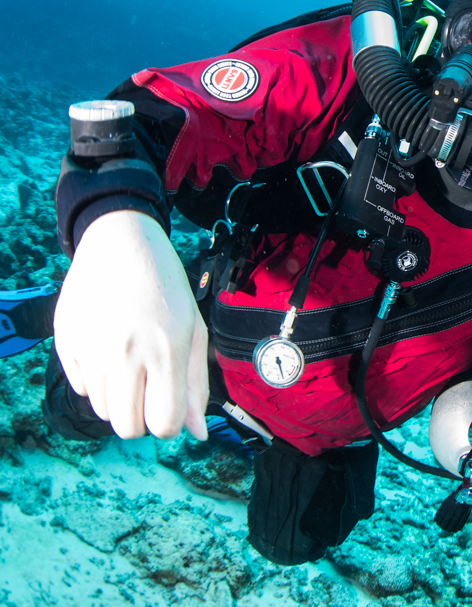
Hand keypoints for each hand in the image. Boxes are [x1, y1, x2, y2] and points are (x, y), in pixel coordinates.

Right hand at [54, 210, 208, 440]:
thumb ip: (195, 385)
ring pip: (103, 410)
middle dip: (141, 417)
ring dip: (120, 397)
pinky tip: (109, 349)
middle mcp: (126, 353)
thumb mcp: (193, 331)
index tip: (169, 405)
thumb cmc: (166, 288)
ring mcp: (91, 348)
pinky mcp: (66, 342)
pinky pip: (82, 387)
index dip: (169, 424)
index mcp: (166, 350)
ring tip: (131, 362)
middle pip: (127, 427)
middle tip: (149, 388)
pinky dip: (97, 379)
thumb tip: (197, 434)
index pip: (163, 424)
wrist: (121, 244)